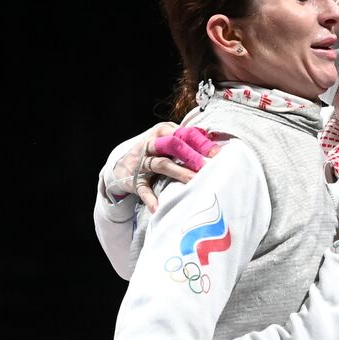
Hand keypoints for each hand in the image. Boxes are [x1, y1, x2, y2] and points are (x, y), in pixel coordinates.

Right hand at [105, 125, 220, 212]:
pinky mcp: (134, 180)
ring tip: (195, 181)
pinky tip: (159, 207)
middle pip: (173, 144)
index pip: (185, 133)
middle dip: (192, 155)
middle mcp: (152, 144)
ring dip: (179, 172)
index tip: (218, 154)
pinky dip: (151, 199)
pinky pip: (143, 189)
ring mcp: (141, 162)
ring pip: (162, 164)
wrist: (120, 167)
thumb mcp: (168, 142)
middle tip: (208, 167)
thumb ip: (188, 142)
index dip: (202, 143)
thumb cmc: (154, 154)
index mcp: (163, 132)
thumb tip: (218, 149)